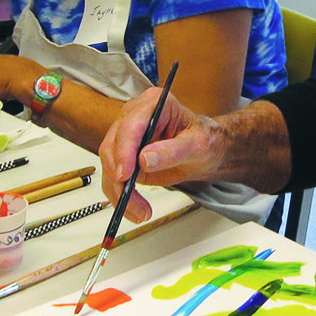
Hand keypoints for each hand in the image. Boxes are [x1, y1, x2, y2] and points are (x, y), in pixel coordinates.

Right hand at [98, 87, 224, 222]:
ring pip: (110, 165)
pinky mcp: (124, 157)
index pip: (131, 125)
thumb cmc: (204, 141)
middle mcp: (134, 117)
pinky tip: (133, 210)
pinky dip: (120, 196)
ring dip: (119, 191)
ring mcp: (127, 137)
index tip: (126, 174)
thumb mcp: (197, 146)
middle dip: (119, 175)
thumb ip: (172, 151)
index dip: (125, 150)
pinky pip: (113, 177)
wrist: (205, 153)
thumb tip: (145, 160)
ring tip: (140, 211)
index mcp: (153, 103)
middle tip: (130, 198)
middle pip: (113, 145)